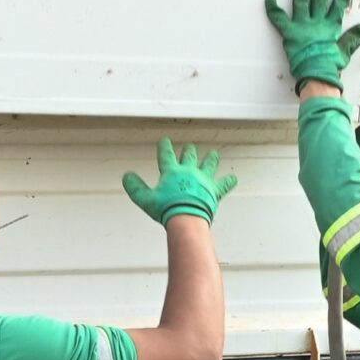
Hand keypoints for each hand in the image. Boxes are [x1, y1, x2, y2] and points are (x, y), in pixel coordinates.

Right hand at [123, 139, 237, 225]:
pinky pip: (223, 184)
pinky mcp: (214, 191)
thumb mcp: (145, 199)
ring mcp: (203, 180)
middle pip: (189, 156)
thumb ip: (135, 187)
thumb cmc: (167, 210)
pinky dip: (228, 182)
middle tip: (190, 147)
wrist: (186, 218)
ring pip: (208, 165)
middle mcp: (189, 172)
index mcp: (172, 172)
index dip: (165, 146)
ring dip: (210, 159)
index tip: (165, 140)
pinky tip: (233, 178)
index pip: (166, 155)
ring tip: (213, 153)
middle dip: (189, 151)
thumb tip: (127, 176)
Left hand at [265, 0, 359, 89]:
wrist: (317, 73)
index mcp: (330, 26)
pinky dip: (273, 9)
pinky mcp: (290, 32)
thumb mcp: (345, 51)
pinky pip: (279, 19)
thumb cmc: (329, 65)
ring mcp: (303, 25)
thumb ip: (353, 38)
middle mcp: (317, 22)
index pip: (339, 5)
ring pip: (301, 1)